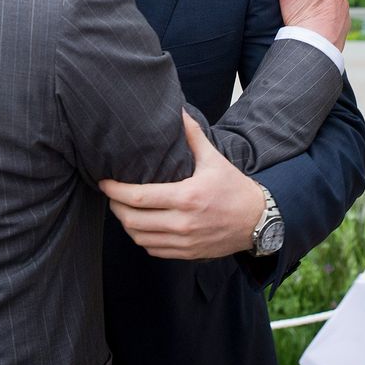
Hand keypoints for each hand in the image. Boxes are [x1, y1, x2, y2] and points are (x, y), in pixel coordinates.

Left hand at [98, 112, 264, 259]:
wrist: (260, 221)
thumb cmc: (234, 188)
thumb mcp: (214, 160)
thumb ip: (193, 135)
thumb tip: (178, 110)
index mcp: (187, 197)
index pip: (139, 197)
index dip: (115, 190)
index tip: (104, 182)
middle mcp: (183, 223)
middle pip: (133, 220)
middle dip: (115, 207)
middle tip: (110, 195)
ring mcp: (185, 241)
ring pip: (140, 238)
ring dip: (126, 224)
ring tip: (122, 209)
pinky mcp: (188, 254)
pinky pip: (153, 250)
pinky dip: (141, 238)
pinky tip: (140, 225)